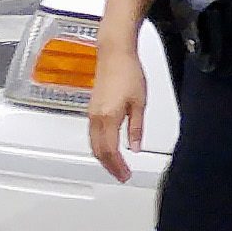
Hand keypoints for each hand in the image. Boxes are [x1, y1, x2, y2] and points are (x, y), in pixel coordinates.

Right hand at [87, 41, 148, 184]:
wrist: (114, 55)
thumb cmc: (128, 73)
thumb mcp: (139, 103)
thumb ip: (136, 128)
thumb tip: (134, 147)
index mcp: (108, 118)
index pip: (110, 151)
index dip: (117, 166)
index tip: (125, 175)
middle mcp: (96, 118)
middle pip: (98, 150)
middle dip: (109, 166)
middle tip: (121, 175)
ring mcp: (92, 113)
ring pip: (93, 143)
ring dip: (103, 158)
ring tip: (116, 166)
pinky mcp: (92, 109)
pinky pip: (92, 134)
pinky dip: (99, 146)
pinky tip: (108, 149)